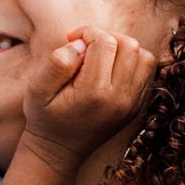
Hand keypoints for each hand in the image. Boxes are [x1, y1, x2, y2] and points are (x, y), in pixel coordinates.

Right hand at [22, 26, 155, 170]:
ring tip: (101, 56)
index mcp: (94, 92)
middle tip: (86, 48)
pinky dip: (131, 63)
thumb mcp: (37, 90)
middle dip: (106, 37)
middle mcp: (119, 98)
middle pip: (128, 45)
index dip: (87, 32)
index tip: (72, 40)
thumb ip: (57, 63)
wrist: (58, 151)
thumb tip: (80, 44)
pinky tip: (110, 69)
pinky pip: (146, 72)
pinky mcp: (136, 106)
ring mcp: (131, 104)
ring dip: (122, 49)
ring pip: (143, 56)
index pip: (105, 42)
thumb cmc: (45, 118)